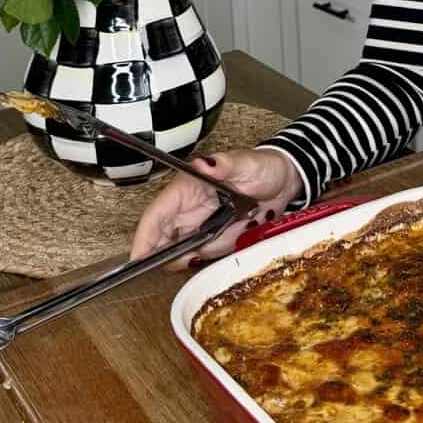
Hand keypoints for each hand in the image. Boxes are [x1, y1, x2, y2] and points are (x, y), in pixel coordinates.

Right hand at [129, 147, 302, 269]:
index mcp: (187, 187)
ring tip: (229, 233)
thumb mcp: (246, 163)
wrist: (285, 181)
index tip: (138, 258)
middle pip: (162, 238)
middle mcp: (187, 207)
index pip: (157, 215)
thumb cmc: (263, 166)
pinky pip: (205, 252)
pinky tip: (231, 237)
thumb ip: (225, 164)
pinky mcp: (212, 235)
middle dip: (168, 255)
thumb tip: (204, 163)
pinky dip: (214, 253)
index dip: (145, 237)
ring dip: (199, 252)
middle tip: (189, 260)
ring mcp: (199, 224)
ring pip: (183, 250)